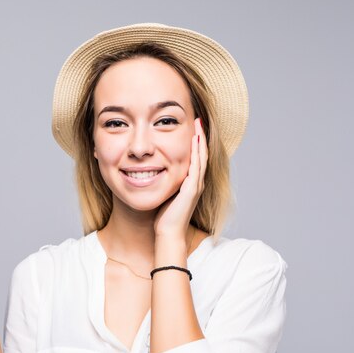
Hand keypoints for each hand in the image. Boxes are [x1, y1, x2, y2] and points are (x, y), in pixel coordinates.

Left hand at [154, 118, 207, 236]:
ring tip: (198, 123)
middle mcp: (196, 182)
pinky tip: (194, 139)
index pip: (195, 157)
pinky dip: (197, 152)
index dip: (195, 142)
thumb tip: (152, 171)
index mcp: (190, 183)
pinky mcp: (192, 189)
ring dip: (200, 139)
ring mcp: (196, 185)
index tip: (191, 126)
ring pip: (201, 157)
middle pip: (201, 153)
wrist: (168, 234)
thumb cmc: (163, 217)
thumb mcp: (164, 193)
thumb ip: (162, 182)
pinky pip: (197, 166)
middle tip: (197, 118)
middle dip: (199, 135)